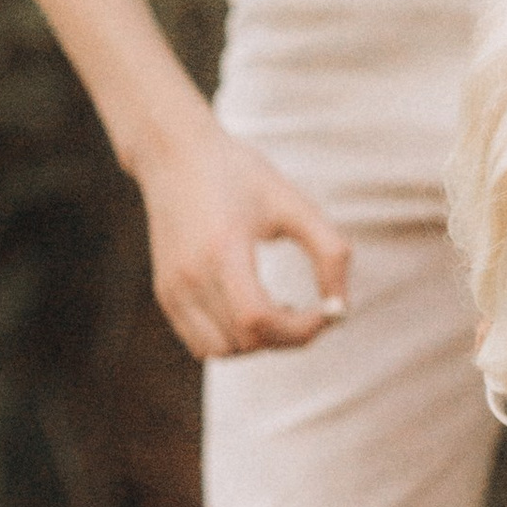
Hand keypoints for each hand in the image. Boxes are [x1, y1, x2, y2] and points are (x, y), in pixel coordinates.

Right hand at [138, 111, 348, 358]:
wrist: (174, 155)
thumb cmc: (239, 175)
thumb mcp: (294, 203)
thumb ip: (330, 252)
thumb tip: (341, 309)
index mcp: (222, 250)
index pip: (258, 320)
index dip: (300, 330)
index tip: (325, 313)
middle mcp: (189, 276)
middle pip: (244, 342)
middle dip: (287, 338)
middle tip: (310, 313)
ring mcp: (172, 288)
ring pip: (220, 351)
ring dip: (258, 344)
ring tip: (280, 311)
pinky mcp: (165, 293)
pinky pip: (201, 342)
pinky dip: (233, 341)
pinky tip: (253, 309)